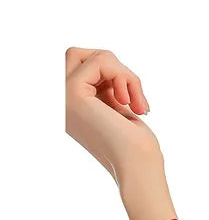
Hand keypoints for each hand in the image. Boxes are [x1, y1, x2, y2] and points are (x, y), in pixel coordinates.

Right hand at [65, 47, 160, 184]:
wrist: (137, 166)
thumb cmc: (136, 144)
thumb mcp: (117, 107)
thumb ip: (104, 87)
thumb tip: (103, 61)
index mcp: (69, 106)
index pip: (81, 66)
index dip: (111, 75)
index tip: (130, 102)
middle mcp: (60, 101)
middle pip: (78, 54)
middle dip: (114, 67)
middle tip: (130, 97)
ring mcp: (62, 97)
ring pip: (96, 56)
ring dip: (127, 76)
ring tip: (137, 104)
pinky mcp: (73, 94)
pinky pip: (102, 61)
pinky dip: (125, 77)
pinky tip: (129, 103)